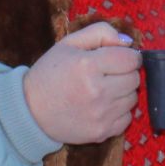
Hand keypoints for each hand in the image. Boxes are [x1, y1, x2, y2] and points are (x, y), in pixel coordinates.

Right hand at [22, 22, 141, 144]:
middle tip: (109, 73)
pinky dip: (119, 111)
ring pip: (132, 98)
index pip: (130, 59)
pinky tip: (103, 106)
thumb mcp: (69, 44)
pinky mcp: (101, 133)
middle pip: (134, 79)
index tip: (120, 57)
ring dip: (123, 92)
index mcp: (88, 65)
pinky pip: (127, 118)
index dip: (129, 55)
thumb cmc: (49, 74)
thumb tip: (128, 42)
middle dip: (125, 72)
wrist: (30, 111)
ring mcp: (101, 115)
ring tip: (104, 89)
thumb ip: (100, 33)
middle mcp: (97, 91)